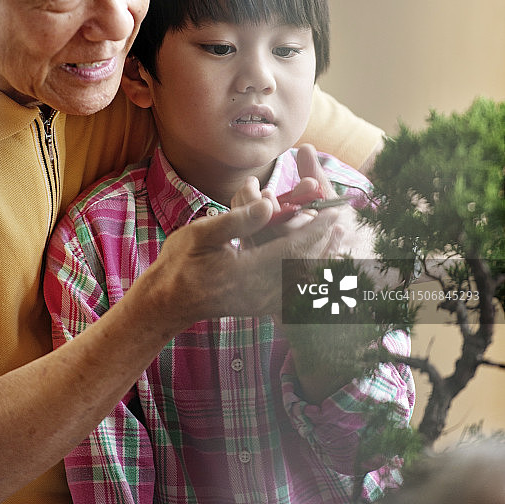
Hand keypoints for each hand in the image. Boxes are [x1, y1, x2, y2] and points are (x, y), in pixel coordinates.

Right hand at [140, 194, 349, 330]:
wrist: (168, 301)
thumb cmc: (181, 262)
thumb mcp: (201, 234)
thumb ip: (238, 221)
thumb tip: (270, 204)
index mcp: (247, 272)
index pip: (292, 249)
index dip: (315, 229)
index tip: (332, 211)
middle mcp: (260, 292)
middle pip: (304, 266)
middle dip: (324, 240)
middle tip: (342, 219)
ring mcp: (262, 303)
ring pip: (302, 279)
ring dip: (320, 255)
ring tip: (335, 235)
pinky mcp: (261, 306)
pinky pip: (294, 289)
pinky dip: (308, 270)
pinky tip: (316, 258)